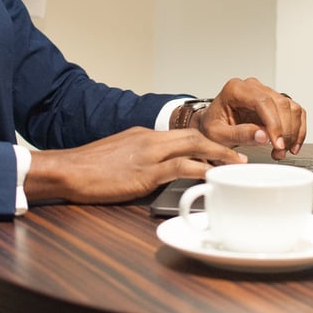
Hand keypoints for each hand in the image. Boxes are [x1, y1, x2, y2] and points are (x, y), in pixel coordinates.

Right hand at [24, 127, 245, 203]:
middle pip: (196, 135)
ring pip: (194, 147)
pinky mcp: (144, 173)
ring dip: (220, 155)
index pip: (185, 134)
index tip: (228, 149)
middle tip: (246, 151)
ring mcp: (148, 155)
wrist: (67, 170)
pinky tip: (213, 178)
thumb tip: (160, 173)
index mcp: (146, 135)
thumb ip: (142, 161)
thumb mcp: (120, 157)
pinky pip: (179, 168)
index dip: (210, 141)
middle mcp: (151, 140)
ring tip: (239, 165)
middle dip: (224, 142)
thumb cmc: (89, 169)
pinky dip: (201, 171)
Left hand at [193, 77, 306, 159]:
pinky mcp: (275, 102)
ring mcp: (265, 92)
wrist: (210, 125)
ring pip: (291, 107)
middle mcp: (252, 87)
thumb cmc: (211, 126)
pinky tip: (292, 144)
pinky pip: (294, 112)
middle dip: (285, 131)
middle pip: (280, 104)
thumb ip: (239, 134)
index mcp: (235, 90)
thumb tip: (263, 136)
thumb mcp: (218, 135)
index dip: (274, 123)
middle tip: (279, 151)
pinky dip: (298, 129)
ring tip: (282, 151)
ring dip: (293, 132)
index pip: (262, 102)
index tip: (277, 143)